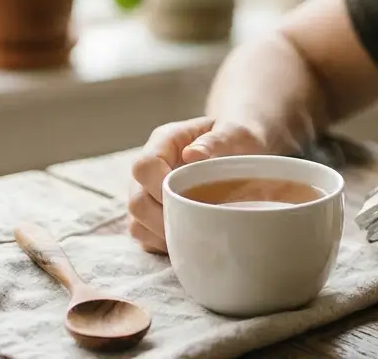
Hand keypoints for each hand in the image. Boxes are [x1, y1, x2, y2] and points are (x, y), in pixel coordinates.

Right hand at [127, 117, 266, 253]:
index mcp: (164, 142)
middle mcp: (150, 168)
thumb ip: (216, 140)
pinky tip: (188, 241)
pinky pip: (146, 236)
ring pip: (136, 222)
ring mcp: (148, 192)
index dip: (158, 187)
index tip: (187, 200)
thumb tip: (192, 154)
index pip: (144, 166)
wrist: (241, 147)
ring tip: (193, 236)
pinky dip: (162, 244)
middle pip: (136, 200)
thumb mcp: (234, 132)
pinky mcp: (153, 213)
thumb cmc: (237, 137)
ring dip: (161, 235)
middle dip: (162, 219)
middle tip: (194, 226)